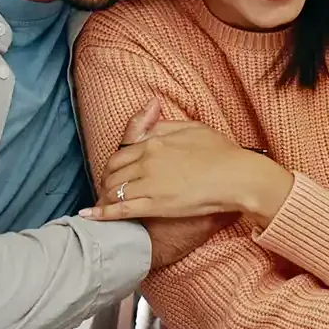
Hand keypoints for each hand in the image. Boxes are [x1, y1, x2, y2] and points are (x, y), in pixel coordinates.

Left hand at [81, 115, 292, 226]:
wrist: (239, 177)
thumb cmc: (222, 153)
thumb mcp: (193, 128)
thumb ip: (166, 125)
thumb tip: (150, 111)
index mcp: (155, 142)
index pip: (122, 152)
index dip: (114, 164)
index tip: (113, 171)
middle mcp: (147, 161)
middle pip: (113, 171)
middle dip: (106, 180)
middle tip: (105, 189)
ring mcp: (149, 183)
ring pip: (114, 189)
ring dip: (104, 196)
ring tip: (100, 203)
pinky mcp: (155, 205)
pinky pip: (122, 209)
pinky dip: (103, 213)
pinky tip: (90, 216)